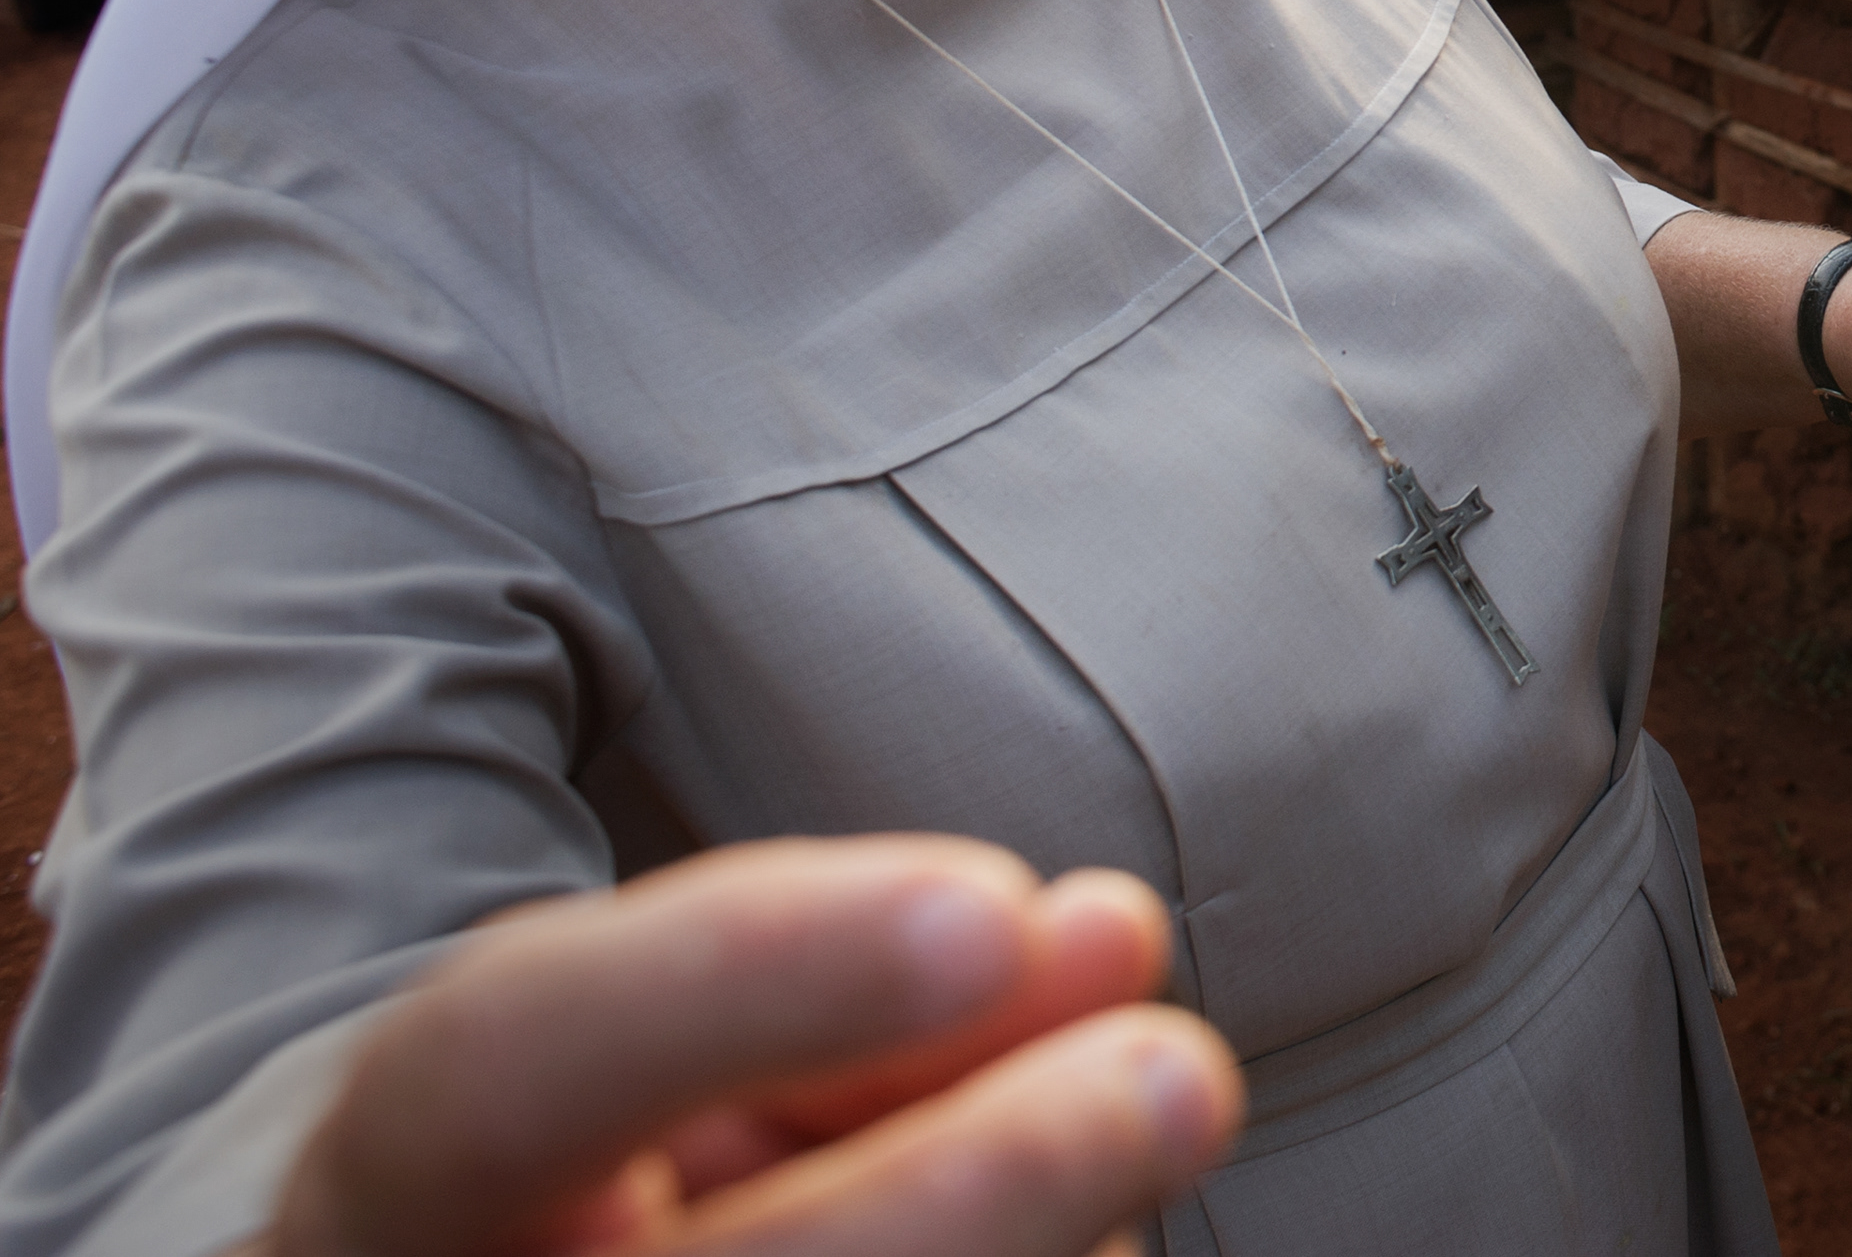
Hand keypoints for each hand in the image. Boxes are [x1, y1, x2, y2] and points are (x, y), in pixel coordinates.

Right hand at [264, 838, 1239, 1256]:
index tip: (993, 907)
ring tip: (1147, 1119)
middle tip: (1182, 1074)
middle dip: (993, 1182)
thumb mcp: (679, 1050)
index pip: (506, 1070)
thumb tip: (1105, 941)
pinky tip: (1087, 1238)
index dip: (751, 975)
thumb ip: (864, 987)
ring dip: (1060, 1253)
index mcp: (390, 1198)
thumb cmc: (602, 1175)